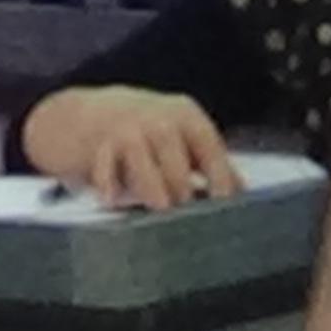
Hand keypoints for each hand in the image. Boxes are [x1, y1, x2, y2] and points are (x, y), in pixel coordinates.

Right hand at [19, 86, 241, 211]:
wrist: (89, 114)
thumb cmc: (147, 133)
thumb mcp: (182, 138)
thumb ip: (209, 162)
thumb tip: (242, 192)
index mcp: (186, 116)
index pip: (208, 146)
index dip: (219, 177)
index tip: (224, 205)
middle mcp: (158, 119)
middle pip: (174, 154)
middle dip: (182, 186)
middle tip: (188, 216)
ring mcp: (125, 129)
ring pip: (141, 157)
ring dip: (151, 185)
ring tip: (159, 207)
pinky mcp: (97, 144)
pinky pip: (103, 166)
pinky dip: (107, 183)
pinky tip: (112, 201)